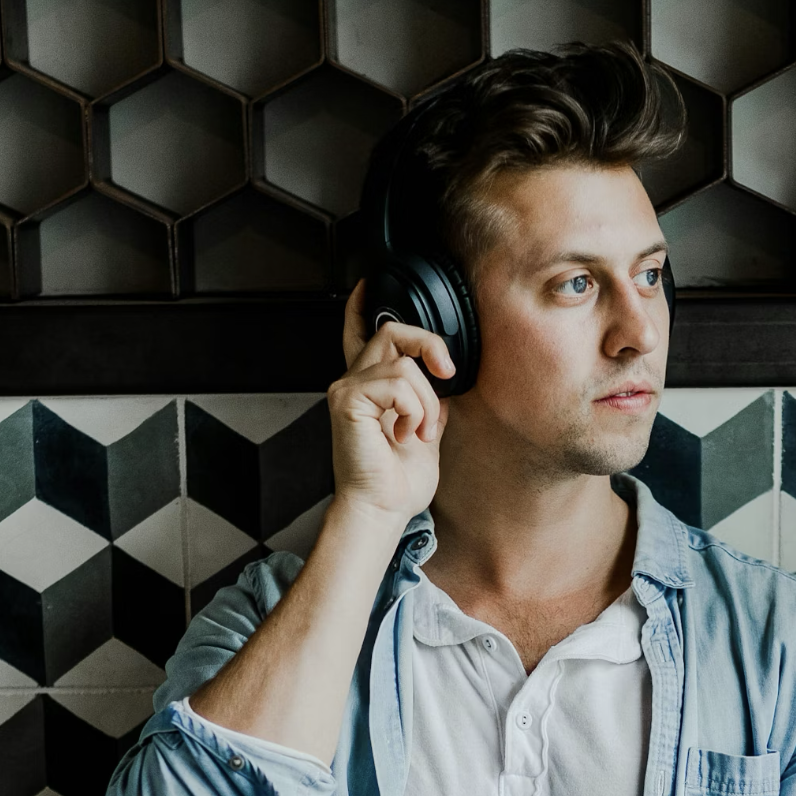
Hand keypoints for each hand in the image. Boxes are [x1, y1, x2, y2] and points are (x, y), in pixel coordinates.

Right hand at [326, 280, 454, 529]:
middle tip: (448, 373)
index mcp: (370, 389)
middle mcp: (354, 382)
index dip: (362, 307)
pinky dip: (414, 409)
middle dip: (429, 345)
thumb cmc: (397, 481)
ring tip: (420, 432)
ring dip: (427, 401)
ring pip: (404, 364)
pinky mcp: (347, 400)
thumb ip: (428, 402)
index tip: (368, 285)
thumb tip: (441, 383)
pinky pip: (397, 383)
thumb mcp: (425, 431)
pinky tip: (407, 433)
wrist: (382, 509)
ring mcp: (347, 389)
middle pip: (391, 330)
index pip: (360, 336)